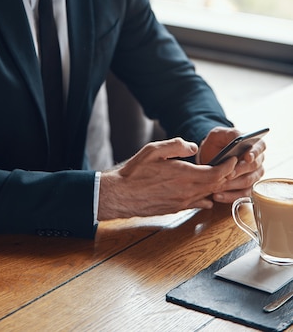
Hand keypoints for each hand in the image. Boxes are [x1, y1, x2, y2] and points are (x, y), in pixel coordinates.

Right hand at [98, 137, 236, 220]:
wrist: (121, 195)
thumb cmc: (135, 172)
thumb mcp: (154, 150)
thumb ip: (176, 146)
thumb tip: (193, 147)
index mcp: (184, 174)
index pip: (217, 173)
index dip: (229, 166)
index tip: (234, 158)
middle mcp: (187, 191)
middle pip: (217, 185)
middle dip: (227, 175)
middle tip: (232, 166)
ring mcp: (183, 202)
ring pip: (209, 195)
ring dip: (217, 187)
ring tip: (220, 176)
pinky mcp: (177, 209)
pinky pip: (199, 204)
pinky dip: (207, 198)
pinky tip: (205, 193)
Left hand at [197, 127, 265, 203]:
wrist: (209, 158)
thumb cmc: (216, 144)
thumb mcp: (219, 134)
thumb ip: (229, 133)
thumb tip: (239, 138)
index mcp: (255, 144)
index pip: (260, 147)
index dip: (255, 153)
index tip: (247, 157)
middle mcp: (258, 161)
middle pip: (253, 167)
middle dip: (239, 171)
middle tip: (227, 174)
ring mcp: (254, 175)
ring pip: (248, 182)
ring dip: (232, 185)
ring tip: (217, 186)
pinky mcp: (248, 189)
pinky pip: (243, 195)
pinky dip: (230, 196)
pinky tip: (217, 196)